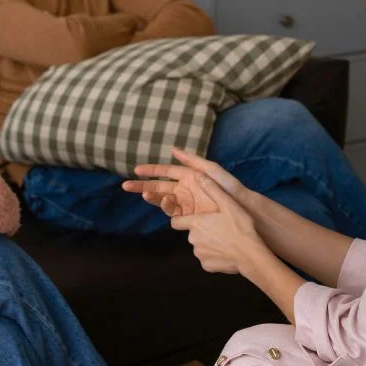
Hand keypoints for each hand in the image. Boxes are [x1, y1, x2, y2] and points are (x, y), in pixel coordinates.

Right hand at [121, 147, 245, 216]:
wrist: (240, 209)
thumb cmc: (227, 187)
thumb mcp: (210, 169)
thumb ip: (191, 160)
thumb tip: (173, 148)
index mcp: (188, 176)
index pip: (165, 171)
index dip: (151, 170)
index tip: (136, 170)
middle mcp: (184, 189)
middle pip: (158, 186)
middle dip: (142, 186)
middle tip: (125, 186)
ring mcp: (185, 203)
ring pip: (162, 200)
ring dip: (151, 197)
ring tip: (144, 194)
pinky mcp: (188, 216)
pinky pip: (172, 212)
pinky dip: (166, 208)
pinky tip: (165, 203)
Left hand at [172, 175, 266, 274]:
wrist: (250, 255)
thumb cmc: (240, 227)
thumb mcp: (228, 204)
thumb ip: (212, 189)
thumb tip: (198, 175)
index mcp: (195, 223)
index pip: (176, 222)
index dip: (183, 220)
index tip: (194, 219)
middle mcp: (193, 239)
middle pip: (192, 233)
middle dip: (202, 231)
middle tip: (220, 229)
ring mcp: (199, 254)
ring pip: (200, 246)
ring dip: (208, 243)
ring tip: (225, 240)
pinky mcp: (206, 266)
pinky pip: (207, 259)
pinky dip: (214, 256)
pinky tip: (226, 252)